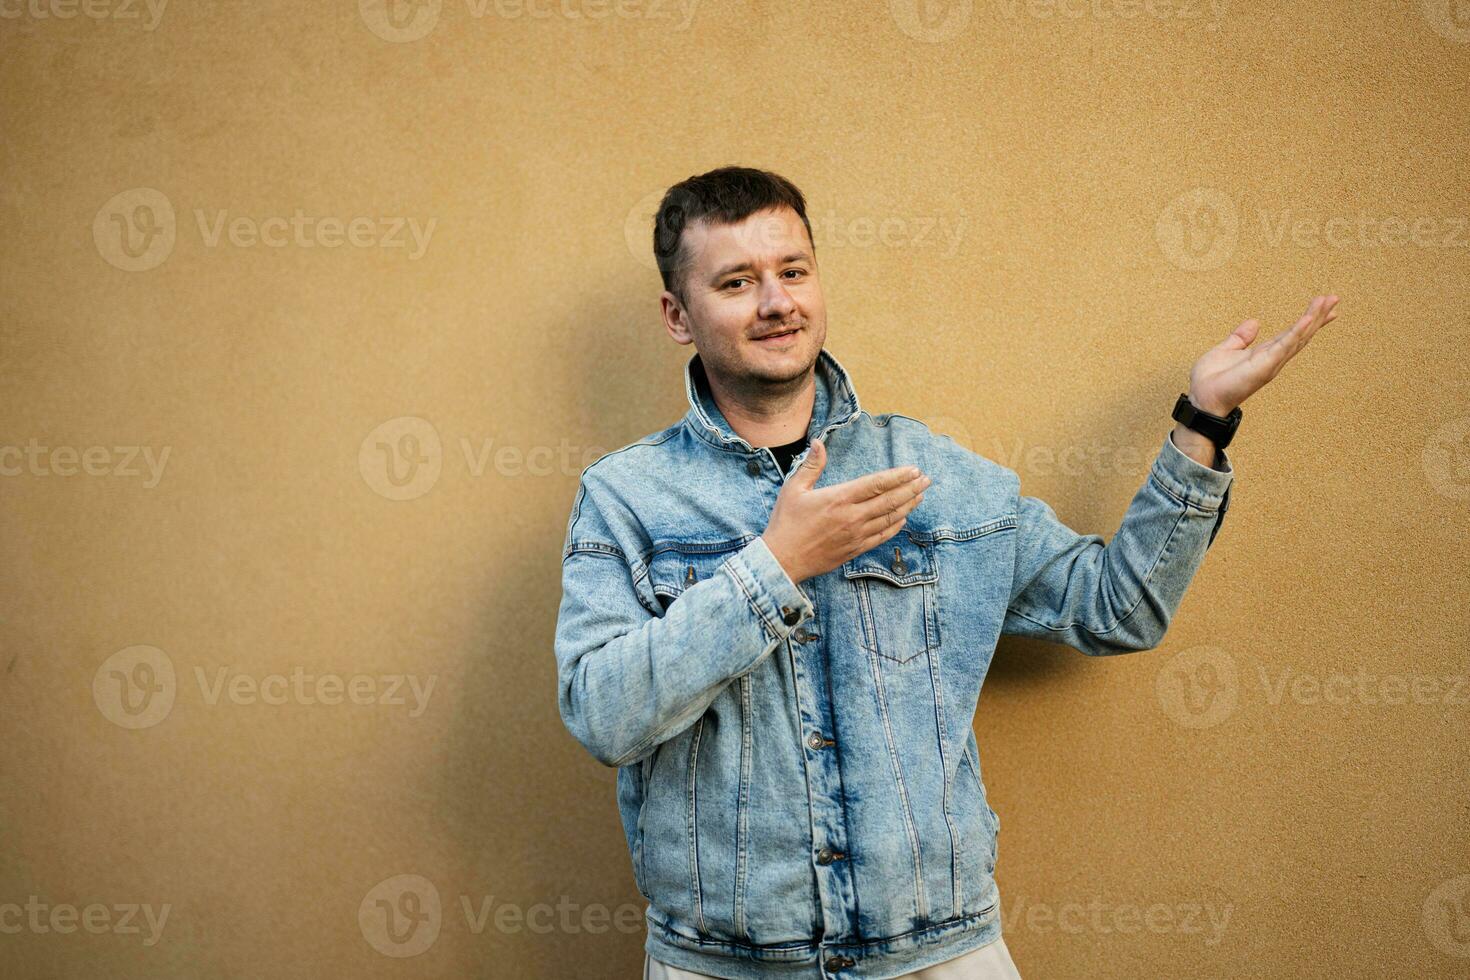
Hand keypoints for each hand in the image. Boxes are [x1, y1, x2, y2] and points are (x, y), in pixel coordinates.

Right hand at [761, 438, 930, 585]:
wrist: (782, 560)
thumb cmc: (786, 522)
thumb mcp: (793, 489)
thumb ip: (811, 465)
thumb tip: (819, 442)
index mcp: (839, 498)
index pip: (876, 484)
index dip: (897, 476)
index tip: (913, 470)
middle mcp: (852, 517)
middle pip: (889, 500)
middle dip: (911, 489)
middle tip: (926, 479)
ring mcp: (856, 535)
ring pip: (890, 519)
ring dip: (908, 506)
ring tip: (921, 495)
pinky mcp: (855, 549)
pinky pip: (882, 537)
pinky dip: (895, 527)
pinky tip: (903, 518)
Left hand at [1187, 294, 1340, 414]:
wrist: (1202, 397)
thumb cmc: (1211, 380)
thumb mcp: (1225, 351)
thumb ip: (1240, 338)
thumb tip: (1254, 322)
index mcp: (1264, 353)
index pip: (1291, 334)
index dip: (1308, 320)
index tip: (1324, 306)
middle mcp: (1272, 358)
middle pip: (1301, 334)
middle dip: (1318, 316)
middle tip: (1334, 298)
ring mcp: (1271, 362)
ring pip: (1298, 337)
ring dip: (1313, 319)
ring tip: (1327, 301)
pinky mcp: (1264, 366)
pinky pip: (1284, 346)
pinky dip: (1296, 332)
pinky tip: (1308, 319)